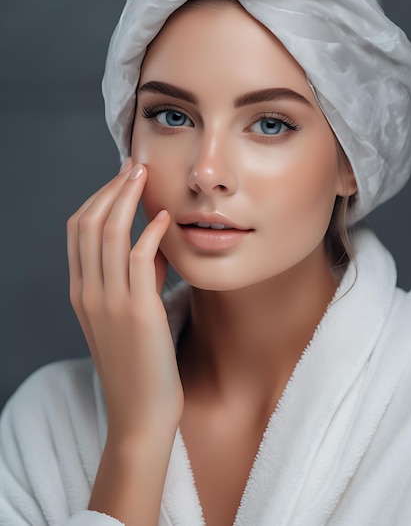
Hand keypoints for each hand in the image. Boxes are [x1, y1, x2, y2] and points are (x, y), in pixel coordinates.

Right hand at [66, 160, 183, 440]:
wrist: (141, 412)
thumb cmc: (139, 364)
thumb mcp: (126, 316)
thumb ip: (134, 278)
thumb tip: (152, 243)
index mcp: (81, 292)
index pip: (78, 231)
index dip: (98, 198)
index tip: (121, 179)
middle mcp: (88, 292)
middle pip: (89, 223)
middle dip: (111, 189)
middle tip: (133, 167)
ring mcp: (110, 302)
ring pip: (108, 234)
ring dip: (127, 198)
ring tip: (144, 176)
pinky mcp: (137, 312)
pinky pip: (139, 259)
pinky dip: (149, 233)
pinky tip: (164, 219)